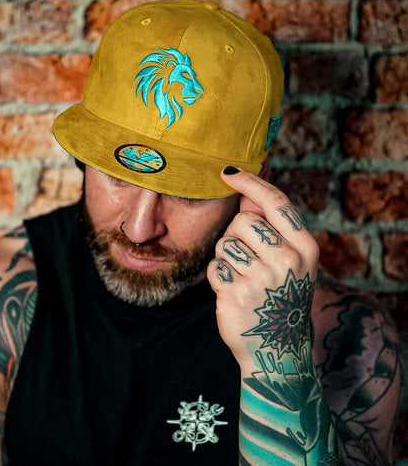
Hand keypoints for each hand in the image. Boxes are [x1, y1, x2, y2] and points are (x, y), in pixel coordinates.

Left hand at [207, 168, 319, 371]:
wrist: (276, 350)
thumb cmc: (279, 297)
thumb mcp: (287, 261)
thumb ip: (269, 225)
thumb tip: (247, 190)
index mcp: (306, 248)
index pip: (276, 202)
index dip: (250, 182)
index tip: (227, 171)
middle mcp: (288, 260)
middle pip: (244, 220)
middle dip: (236, 235)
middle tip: (247, 260)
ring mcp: (263, 278)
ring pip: (225, 243)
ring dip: (226, 257)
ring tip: (242, 278)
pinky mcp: (237, 293)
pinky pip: (214, 266)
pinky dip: (217, 276)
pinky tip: (232, 292)